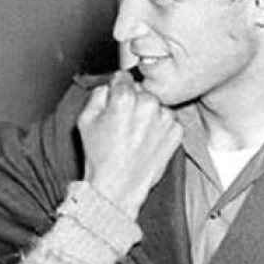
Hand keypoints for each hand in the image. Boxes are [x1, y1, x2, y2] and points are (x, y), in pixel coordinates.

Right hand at [78, 71, 182, 217]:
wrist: (118, 187)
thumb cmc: (101, 156)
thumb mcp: (85, 119)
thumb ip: (98, 94)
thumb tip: (109, 86)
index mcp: (126, 97)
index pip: (124, 76)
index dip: (117, 86)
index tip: (116, 96)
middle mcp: (149, 104)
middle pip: (142, 90)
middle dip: (134, 101)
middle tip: (124, 122)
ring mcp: (166, 118)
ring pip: (156, 105)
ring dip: (149, 114)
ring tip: (136, 134)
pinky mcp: (177, 132)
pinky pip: (168, 121)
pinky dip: (160, 128)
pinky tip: (147, 141)